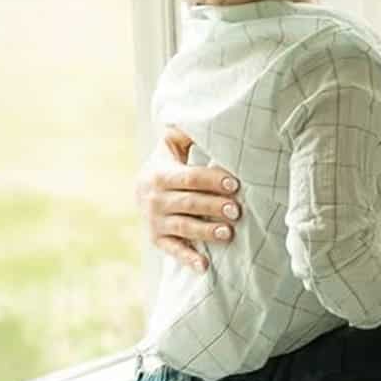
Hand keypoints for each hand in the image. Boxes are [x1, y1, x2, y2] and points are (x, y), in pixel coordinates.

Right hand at [135, 127, 241, 271]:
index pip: (189, 177)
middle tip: (237, 210)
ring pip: (183, 227)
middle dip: (213, 206)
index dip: (212, 180)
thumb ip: (184, 132)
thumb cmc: (169, 162)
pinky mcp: (157, 239)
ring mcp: (154, 221)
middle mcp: (154, 199)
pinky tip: (205, 267)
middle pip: (188, 203)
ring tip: (228, 233)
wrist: (143, 188)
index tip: (235, 183)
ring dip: (205, 231)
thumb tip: (198, 114)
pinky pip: (173, 250)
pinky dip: (188, 259)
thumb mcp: (172, 144)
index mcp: (159, 174)